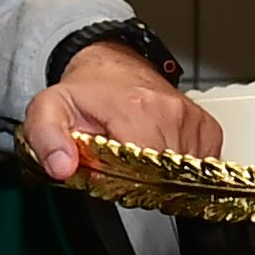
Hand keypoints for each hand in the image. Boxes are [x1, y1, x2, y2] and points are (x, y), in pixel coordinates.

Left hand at [21, 49, 217, 179]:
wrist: (112, 68)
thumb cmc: (86, 94)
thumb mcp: (50, 109)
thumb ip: (46, 137)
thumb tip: (62, 166)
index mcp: (135, 111)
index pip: (142, 174)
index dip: (123, 185)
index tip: (110, 177)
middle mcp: (171, 114)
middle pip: (163, 180)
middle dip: (140, 184)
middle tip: (121, 168)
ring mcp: (192, 121)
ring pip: (184, 178)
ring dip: (162, 179)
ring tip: (140, 160)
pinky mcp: (208, 129)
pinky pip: (202, 167)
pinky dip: (183, 170)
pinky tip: (162, 156)